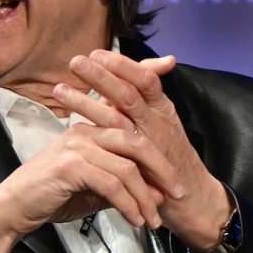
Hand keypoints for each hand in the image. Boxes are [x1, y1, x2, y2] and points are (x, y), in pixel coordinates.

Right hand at [0, 119, 173, 252]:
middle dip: (162, 171)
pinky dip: (129, 205)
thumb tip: (157, 195)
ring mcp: (76, 146)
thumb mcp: (92, 188)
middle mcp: (84, 131)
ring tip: (152, 220)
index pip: (134, 133)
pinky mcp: (70, 166)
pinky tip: (134, 220)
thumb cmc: (49, 197)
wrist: (12, 208)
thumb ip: (122, 186)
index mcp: (89, 129)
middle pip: (137, 143)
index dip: (160, 154)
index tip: (176, 181)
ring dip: (145, 198)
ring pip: (127, 168)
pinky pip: (112, 184)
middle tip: (177, 195)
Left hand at [54, 50, 230, 249]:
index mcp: (161, 108)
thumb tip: (149, 68)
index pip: (144, 78)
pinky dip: (94, 136)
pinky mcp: (141, 164)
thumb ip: (143, 100)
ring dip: (87, 102)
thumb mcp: (159, 125)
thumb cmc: (169, 158)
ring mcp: (150, 142)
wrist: (192, 197)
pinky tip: (72, 129)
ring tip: (59, 91)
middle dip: (102, 75)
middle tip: (76, 62)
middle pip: (128, 92)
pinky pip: (117, 147)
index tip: (97, 54)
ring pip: (116, 117)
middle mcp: (157, 120)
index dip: (122, 65)